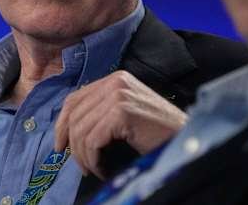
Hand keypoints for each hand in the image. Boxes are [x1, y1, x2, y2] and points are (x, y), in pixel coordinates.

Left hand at [54, 70, 186, 178]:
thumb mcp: (126, 114)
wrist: (187, 138)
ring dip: (83, 156)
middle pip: (74, 114)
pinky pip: (92, 140)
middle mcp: (116, 82)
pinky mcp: (122, 112)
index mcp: (116, 79)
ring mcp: (119, 94)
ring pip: (81, 129)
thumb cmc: (159, 132)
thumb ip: (102, 112)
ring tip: (94, 169)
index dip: (62, 123)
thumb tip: (69, 129)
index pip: (75, 98)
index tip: (60, 145)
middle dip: (71, 143)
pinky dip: (93, 159)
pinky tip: (102, 169)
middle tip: (79, 165)